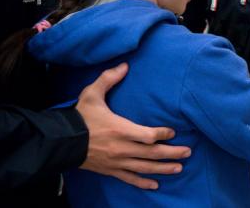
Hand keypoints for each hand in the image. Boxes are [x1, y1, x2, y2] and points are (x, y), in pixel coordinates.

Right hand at [77, 63, 191, 189]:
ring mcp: (117, 162)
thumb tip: (125, 65)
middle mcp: (122, 148)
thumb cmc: (79, 117)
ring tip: (179, 167)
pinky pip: (129, 178)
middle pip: (152, 154)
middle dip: (172, 153)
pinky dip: (143, 183)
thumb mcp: (92, 94)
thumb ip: (108, 79)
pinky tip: (155, 185)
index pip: (148, 135)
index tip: (173, 132)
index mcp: (120, 130)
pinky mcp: (110, 171)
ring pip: (145, 168)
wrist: (61, 141)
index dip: (163, 134)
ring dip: (163, 169)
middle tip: (188, 152)